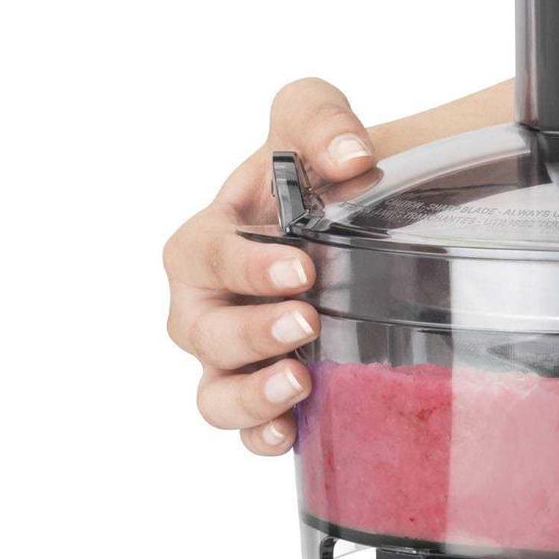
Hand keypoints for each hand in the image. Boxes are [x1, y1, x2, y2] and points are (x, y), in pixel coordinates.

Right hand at [164, 79, 376, 455]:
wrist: (350, 222)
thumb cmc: (310, 177)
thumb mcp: (310, 121)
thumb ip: (321, 120)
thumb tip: (352, 155)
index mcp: (205, 244)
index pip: (208, 258)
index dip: (249, 268)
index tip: (302, 268)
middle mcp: (206, 309)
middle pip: (205, 335)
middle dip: (254, 333)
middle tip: (308, 321)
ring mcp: (231, 363)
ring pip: (215, 395)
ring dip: (252, 396)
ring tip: (300, 384)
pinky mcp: (264, 400)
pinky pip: (248, 433)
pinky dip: (265, 438)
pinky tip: (294, 434)